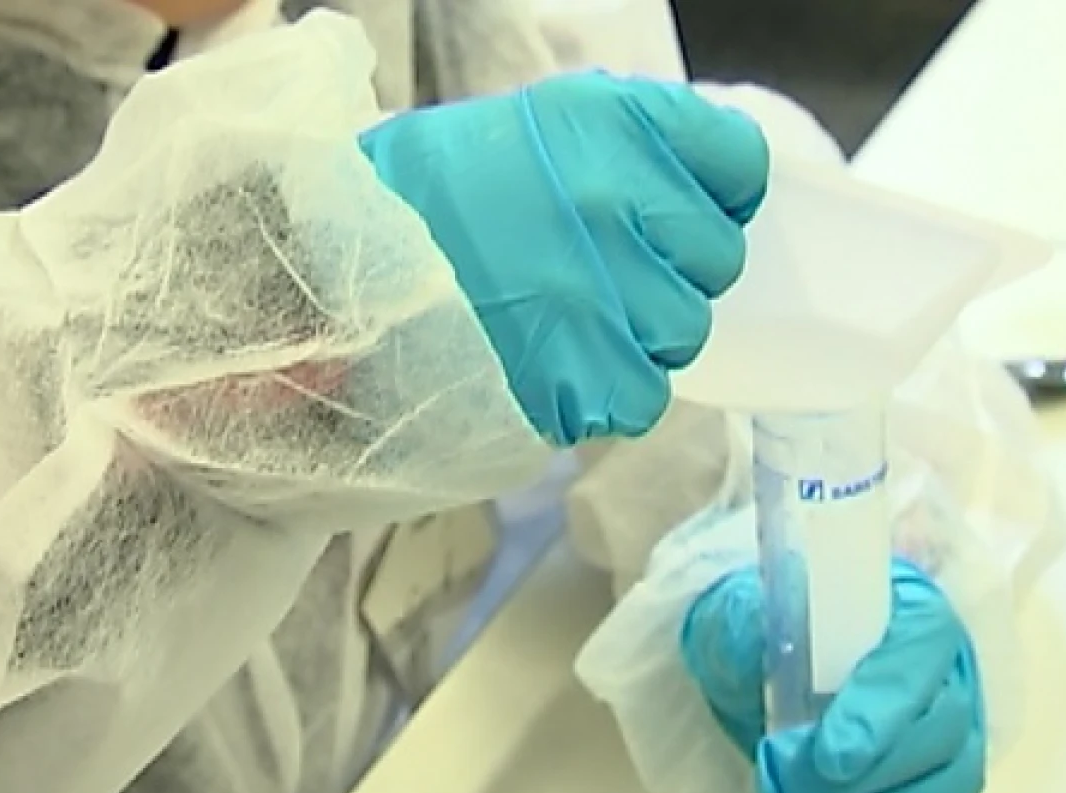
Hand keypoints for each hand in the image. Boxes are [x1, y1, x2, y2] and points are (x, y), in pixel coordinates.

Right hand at [361, 73, 768, 446]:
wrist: (327, 279)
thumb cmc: (423, 200)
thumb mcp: (531, 130)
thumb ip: (626, 151)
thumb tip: (700, 189)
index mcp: (610, 124)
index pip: (738, 164)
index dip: (708, 195)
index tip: (666, 211)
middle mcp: (617, 202)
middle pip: (716, 259)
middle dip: (666, 271)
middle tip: (592, 270)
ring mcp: (604, 296)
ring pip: (682, 331)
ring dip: (635, 333)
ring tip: (560, 316)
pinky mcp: (585, 380)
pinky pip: (643, 394)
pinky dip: (603, 388)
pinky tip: (549, 361)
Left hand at [681, 562, 985, 792]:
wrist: (784, 670)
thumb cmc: (776, 635)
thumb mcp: (745, 614)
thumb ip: (745, 626)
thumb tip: (753, 646)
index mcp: (913, 618)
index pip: (916, 664)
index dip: (880, 714)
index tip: (830, 759)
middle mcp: (952, 675)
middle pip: (937, 735)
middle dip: (861, 781)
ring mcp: (959, 736)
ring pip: (946, 790)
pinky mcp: (944, 789)